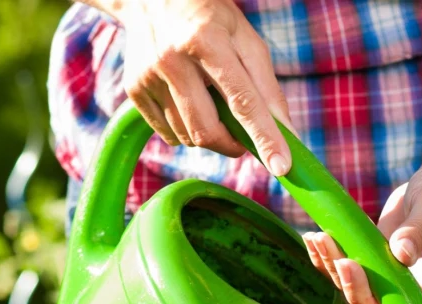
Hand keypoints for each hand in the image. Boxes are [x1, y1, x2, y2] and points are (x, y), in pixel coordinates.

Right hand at [96, 0, 292, 174]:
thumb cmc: (210, 18)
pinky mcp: (134, 90)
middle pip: (208, 131)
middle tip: (245, 139)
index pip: (242, 101)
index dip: (264, 137)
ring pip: (188, 137)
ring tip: (212, 104)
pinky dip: (187, 131)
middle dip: (233, 145)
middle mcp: (171, 60)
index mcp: (206, 41)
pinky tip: (190, 102)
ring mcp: (148, 77)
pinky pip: (168, 134)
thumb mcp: (246, 39)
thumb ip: (267, 86)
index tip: (281, 167)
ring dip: (210, 136)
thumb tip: (286, 133)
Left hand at [303, 161, 421, 303]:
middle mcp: (416, 287)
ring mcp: (392, 277)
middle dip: (357, 293)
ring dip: (336, 271)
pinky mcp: (374, 262)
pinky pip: (348, 270)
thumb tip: (400, 253)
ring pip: (358, 292)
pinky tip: (314, 238)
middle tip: (343, 261)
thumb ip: (419, 229)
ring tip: (321, 240)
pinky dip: (327, 258)